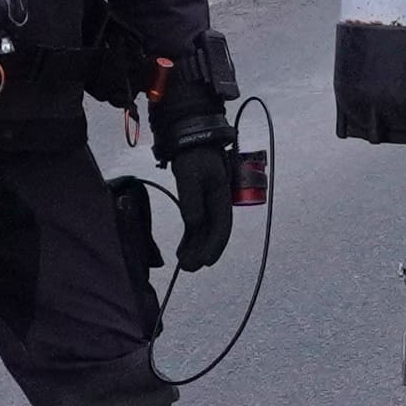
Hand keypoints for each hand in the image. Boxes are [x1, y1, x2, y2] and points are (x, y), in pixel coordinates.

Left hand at [163, 138, 237, 275]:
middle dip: (202, 251)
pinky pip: (197, 224)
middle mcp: (218, 202)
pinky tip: (184, 249)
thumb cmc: (192, 155)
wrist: (190, 137)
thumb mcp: (189, 176)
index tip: (204, 262)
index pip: (222, 227)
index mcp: (221, 196)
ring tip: (183, 263)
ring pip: (205, 230)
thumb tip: (194, 224)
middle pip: (213, 232)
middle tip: (188, 268)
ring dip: (196, 247)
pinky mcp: (199, 200)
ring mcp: (209, 202)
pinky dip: (191, 237)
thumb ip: (192, 200)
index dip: (214, 246)